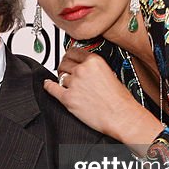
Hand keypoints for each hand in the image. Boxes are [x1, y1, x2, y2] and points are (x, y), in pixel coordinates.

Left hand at [46, 48, 163, 151]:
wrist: (121, 116)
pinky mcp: (68, 98)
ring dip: (62, 80)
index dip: (70, 55)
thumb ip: (95, 68)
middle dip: (64, 67)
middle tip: (65, 70)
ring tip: (67, 84)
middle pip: (64, 63)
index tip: (68, 57)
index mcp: (94, 61)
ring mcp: (74, 84)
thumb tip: (84, 67)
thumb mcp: (110, 73)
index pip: (74, 52)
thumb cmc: (119, 100)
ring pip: (60, 76)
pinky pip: (52, 88)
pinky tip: (48, 84)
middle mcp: (82, 70)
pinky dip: (48, 86)